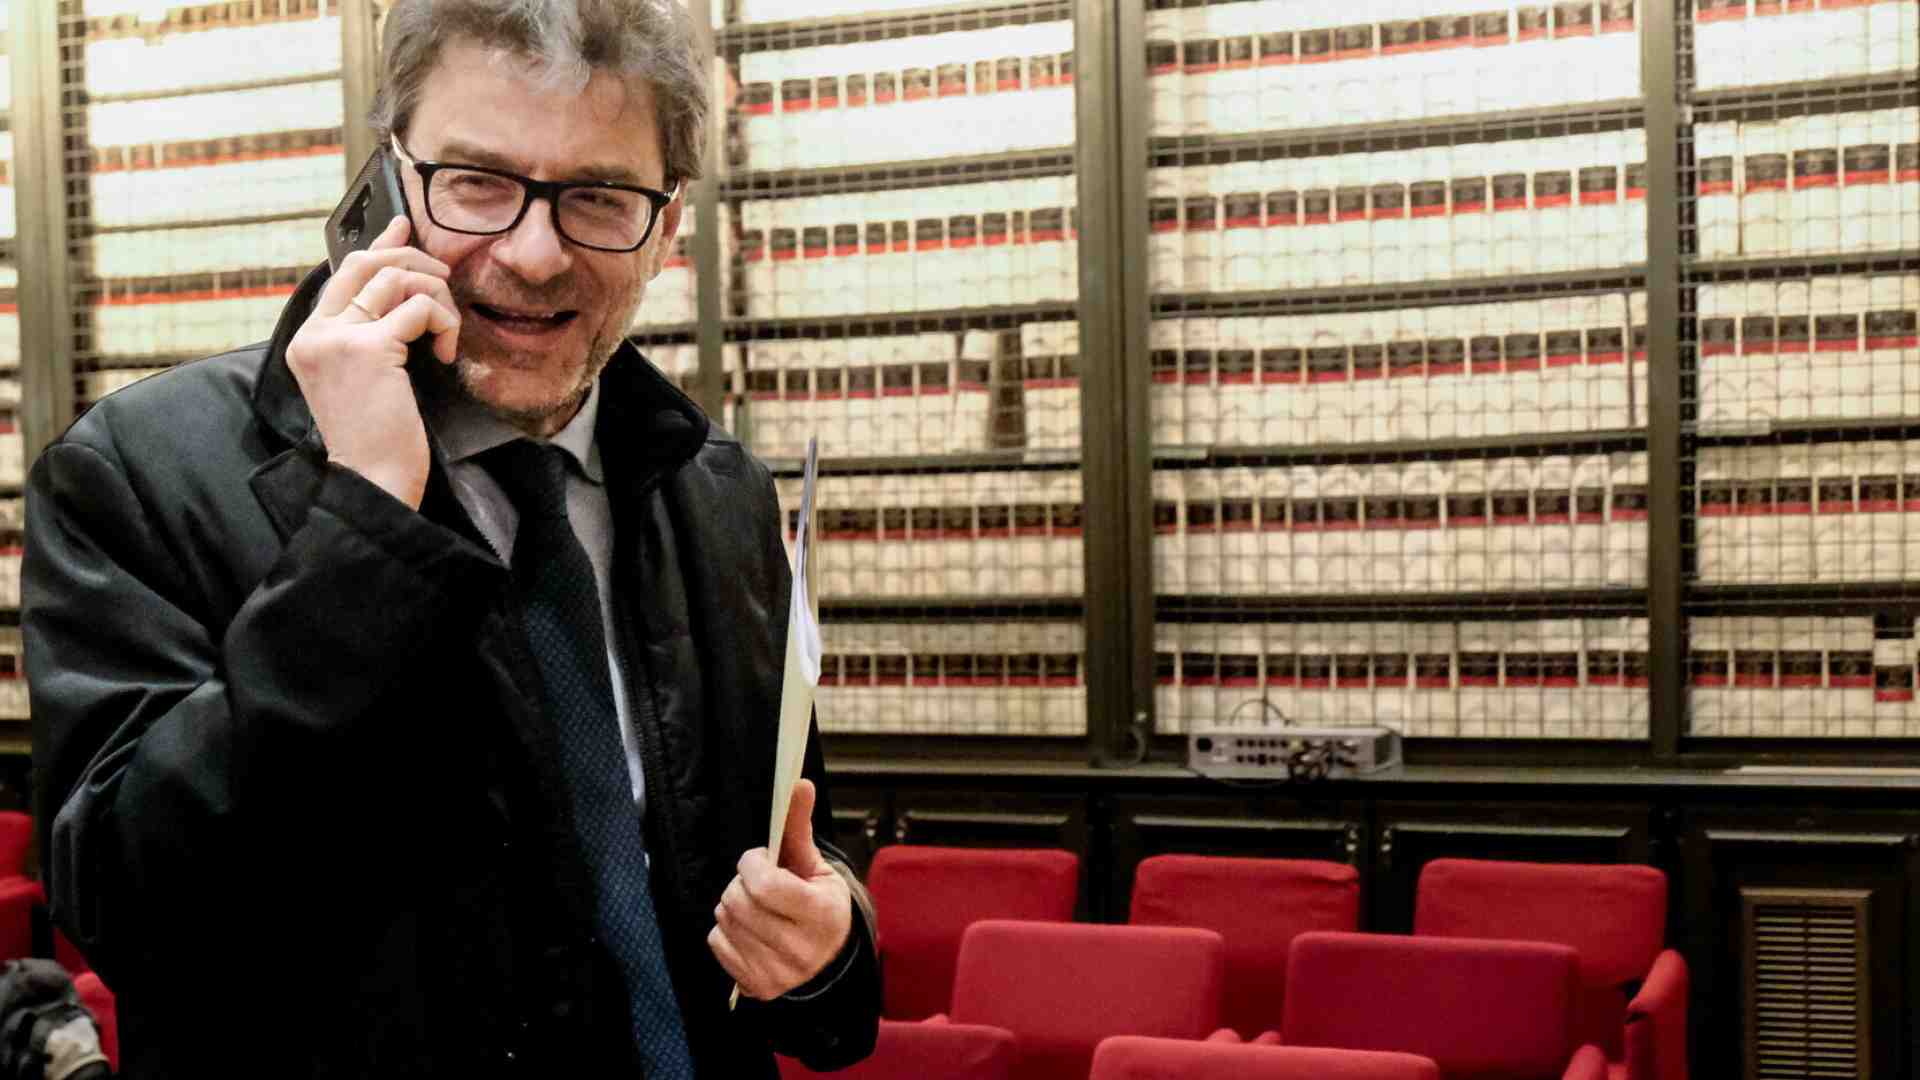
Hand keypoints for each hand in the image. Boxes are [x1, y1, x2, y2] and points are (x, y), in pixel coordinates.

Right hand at [284, 217, 460, 508]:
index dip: (379, 247)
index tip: (403, 228)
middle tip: (444, 278)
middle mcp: (315, 332)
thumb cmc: (377, 436)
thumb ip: (372, 332)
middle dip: (413, 259)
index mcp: (308, 337)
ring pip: (396, 279)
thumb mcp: (366, 376)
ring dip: (436, 297)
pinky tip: (445, 354)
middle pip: (366, 263)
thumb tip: (402, 289)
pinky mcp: (368, 348)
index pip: (343, 273)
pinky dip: (443, 322)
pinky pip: (419, 308)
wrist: (372, 478)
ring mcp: (338, 338)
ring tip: (446, 332)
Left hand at [708, 779, 852, 1000]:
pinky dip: (725, 930)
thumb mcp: (816, 866)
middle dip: (741, 882)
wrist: (829, 957)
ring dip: (732, 904)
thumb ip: (799, 827)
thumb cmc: (820, 903)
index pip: (766, 885)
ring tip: (755, 905)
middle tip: (758, 883)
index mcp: (821, 915)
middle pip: (739, 902)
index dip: (752, 864)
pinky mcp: (758, 986)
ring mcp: (778, 973)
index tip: (760, 859)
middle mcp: (801, 950)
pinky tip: (747, 928)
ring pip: (724, 920)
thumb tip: (798, 783)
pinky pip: (716, 942)